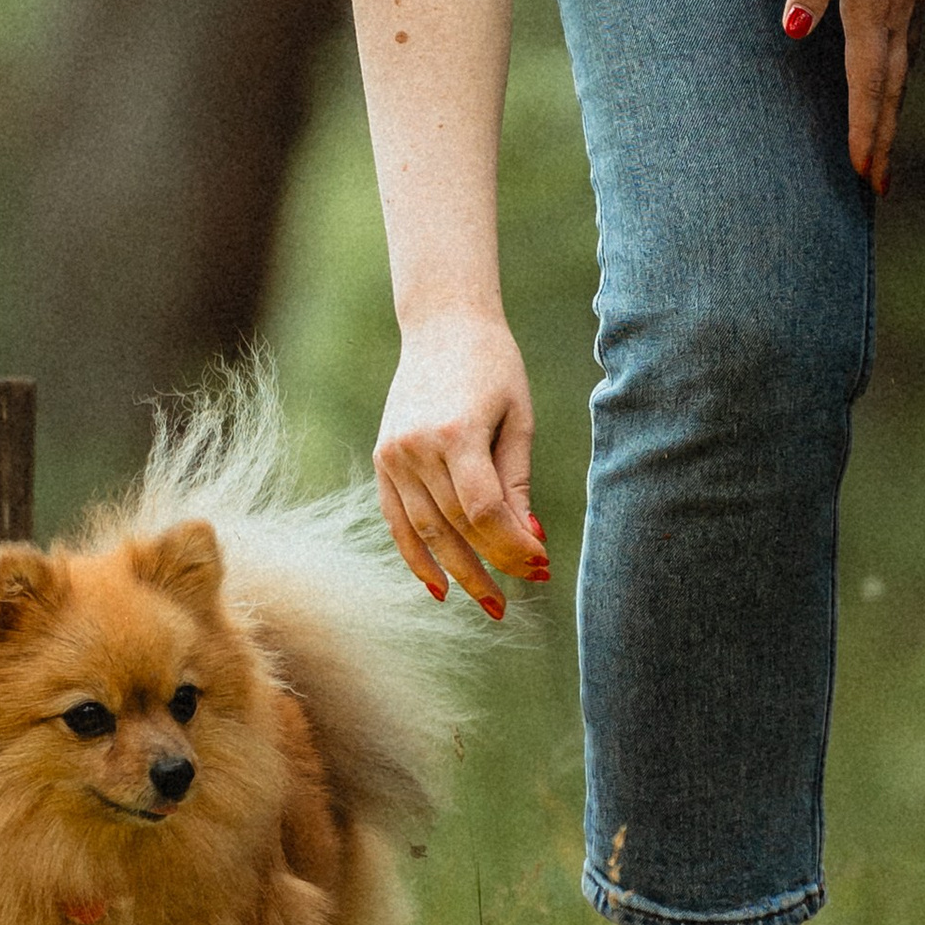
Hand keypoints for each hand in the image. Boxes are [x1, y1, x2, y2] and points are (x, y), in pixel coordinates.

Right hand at [374, 311, 547, 615]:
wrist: (442, 324)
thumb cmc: (493, 366)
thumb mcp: (518, 419)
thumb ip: (517, 482)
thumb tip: (530, 540)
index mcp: (457, 431)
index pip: (483, 510)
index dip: (512, 546)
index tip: (542, 565)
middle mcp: (417, 446)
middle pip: (455, 526)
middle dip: (492, 564)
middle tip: (521, 594)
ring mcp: (394, 453)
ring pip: (425, 530)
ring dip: (457, 571)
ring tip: (489, 601)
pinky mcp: (382, 457)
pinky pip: (396, 519)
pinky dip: (415, 556)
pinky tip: (439, 586)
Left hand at [782, 0, 924, 193]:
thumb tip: (791, 30)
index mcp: (873, 2)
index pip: (865, 82)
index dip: (862, 130)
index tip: (861, 175)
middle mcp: (898, 10)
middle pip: (887, 89)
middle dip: (879, 139)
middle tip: (876, 188)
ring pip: (901, 73)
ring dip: (890, 115)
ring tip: (884, 155)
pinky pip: (908, 50)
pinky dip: (899, 82)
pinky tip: (894, 87)